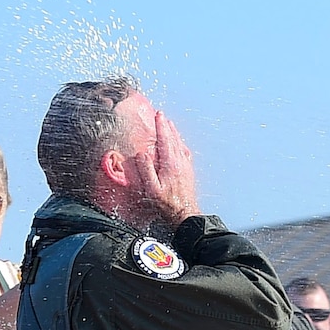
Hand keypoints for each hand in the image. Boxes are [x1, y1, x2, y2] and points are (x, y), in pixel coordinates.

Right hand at [134, 109, 200, 227]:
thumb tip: (141, 154)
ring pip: (180, 144)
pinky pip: (185, 152)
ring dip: (174, 133)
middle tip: (162, 116)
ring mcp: (186, 167)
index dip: (161, 126)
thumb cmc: (166, 205)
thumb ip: (146, 170)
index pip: (165, 139)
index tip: (158, 115)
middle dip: (167, 126)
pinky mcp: (189, 172)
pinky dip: (181, 144)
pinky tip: (180, 144)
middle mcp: (180, 162)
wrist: (185, 214)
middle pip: (174, 139)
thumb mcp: (151, 189)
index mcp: (170, 163)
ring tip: (170, 125)